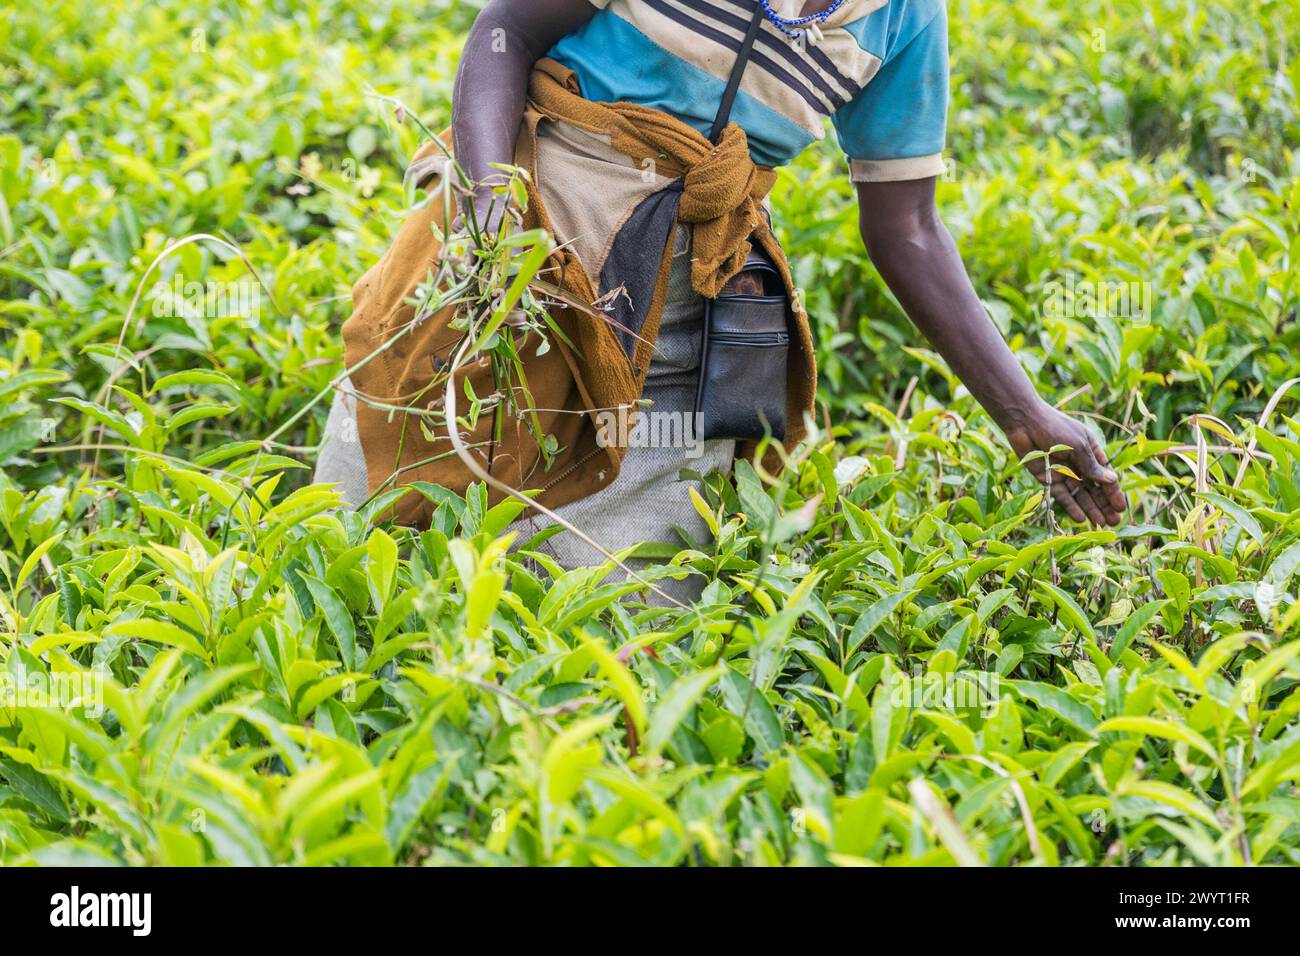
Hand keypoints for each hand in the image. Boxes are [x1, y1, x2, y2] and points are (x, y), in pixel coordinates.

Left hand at [1003, 402, 1125, 526]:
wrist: (1024, 422)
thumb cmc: (1055, 427)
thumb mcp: (1078, 445)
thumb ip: (1092, 465)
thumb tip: (1112, 480)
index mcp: (1091, 451)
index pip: (1105, 475)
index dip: (1113, 492)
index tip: (1120, 508)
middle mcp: (1079, 463)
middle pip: (1094, 488)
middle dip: (1104, 504)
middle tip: (1113, 522)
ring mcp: (1063, 472)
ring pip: (1079, 494)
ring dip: (1090, 508)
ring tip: (1099, 523)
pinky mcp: (1048, 478)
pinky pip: (1061, 495)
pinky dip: (1071, 506)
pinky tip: (1080, 518)